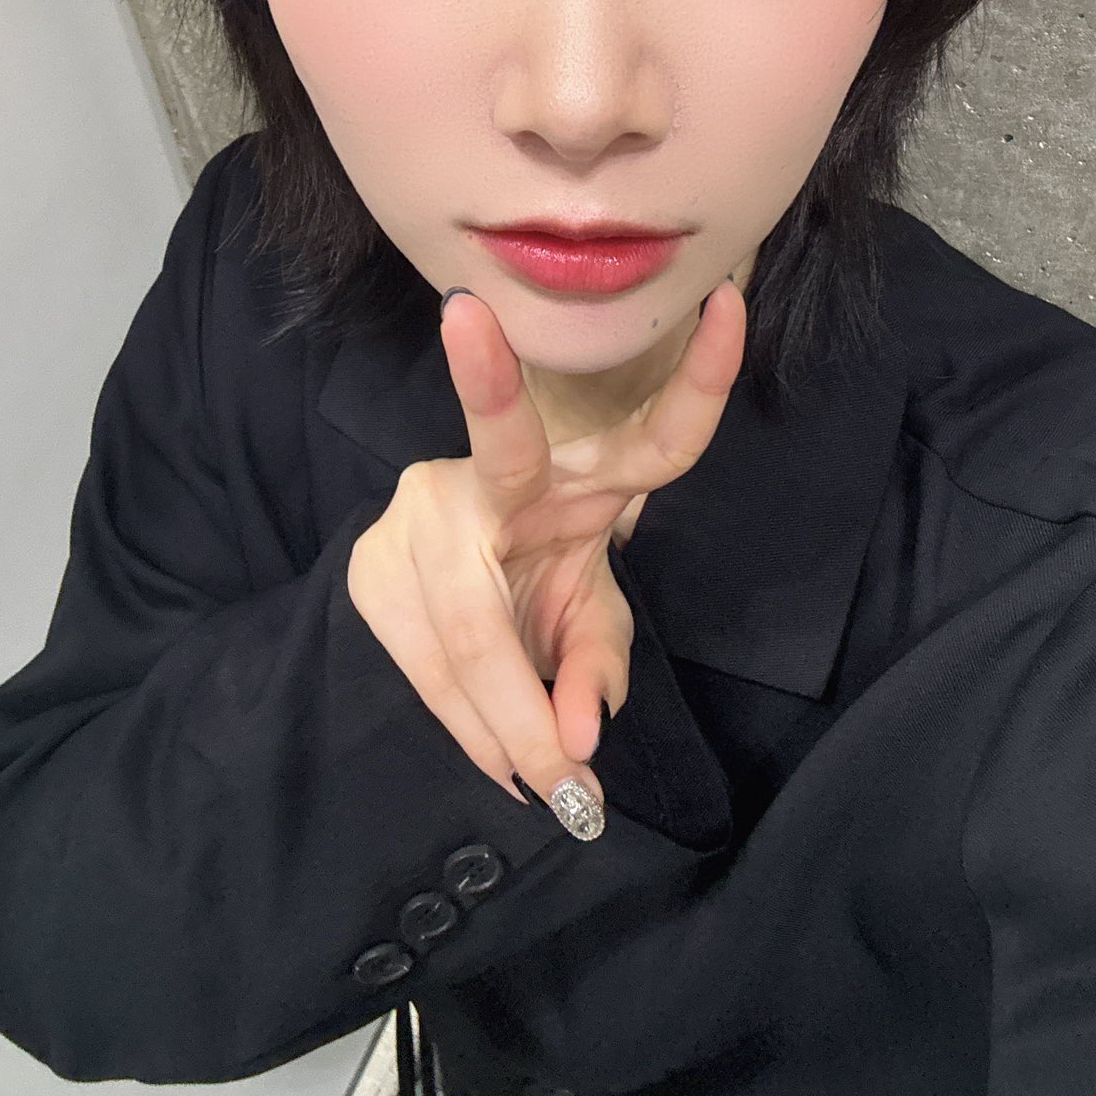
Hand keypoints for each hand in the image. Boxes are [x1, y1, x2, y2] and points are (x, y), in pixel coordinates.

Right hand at [346, 278, 746, 837]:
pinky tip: (502, 763)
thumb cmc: (537, 593)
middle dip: (487, 384)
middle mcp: (495, 478)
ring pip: (465, 619)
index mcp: (580, 481)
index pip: (656, 442)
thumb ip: (598, 667)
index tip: (729, 302)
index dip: (702, 381)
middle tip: (466, 314)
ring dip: (511, 722)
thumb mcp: (588, 625)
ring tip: (561, 792)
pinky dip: (473, 730)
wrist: (433, 602)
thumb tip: (580, 732)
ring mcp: (420, 513)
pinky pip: (425, 667)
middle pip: (504, 448)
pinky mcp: (367, 568)